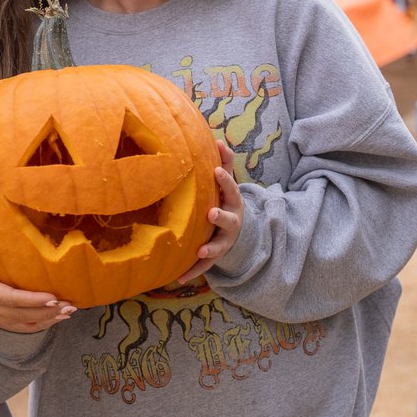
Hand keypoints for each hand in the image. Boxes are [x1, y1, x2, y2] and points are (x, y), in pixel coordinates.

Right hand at [0, 233, 74, 332]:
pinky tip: (46, 321)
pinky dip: (30, 325)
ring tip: (65, 315)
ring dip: (42, 320)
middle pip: (18, 314)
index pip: (9, 297)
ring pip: (16, 323)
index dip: (32, 300)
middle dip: (45, 312)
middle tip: (70, 307)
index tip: (53, 297)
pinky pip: (9, 323)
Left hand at [179, 140, 243, 283]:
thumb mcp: (226, 184)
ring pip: (219, 246)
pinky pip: (205, 267)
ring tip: (201, 250)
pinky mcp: (215, 256)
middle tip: (211, 212)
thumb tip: (218, 139)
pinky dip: (193, 271)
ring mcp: (224, 240)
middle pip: (228, 219)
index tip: (216, 170)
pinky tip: (179, 278)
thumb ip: (224, 163)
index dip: (225, 180)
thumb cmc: (225, 200)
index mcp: (232, 200)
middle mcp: (231, 221)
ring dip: (210, 248)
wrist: (237, 232)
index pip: (230, 188)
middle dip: (221, 216)